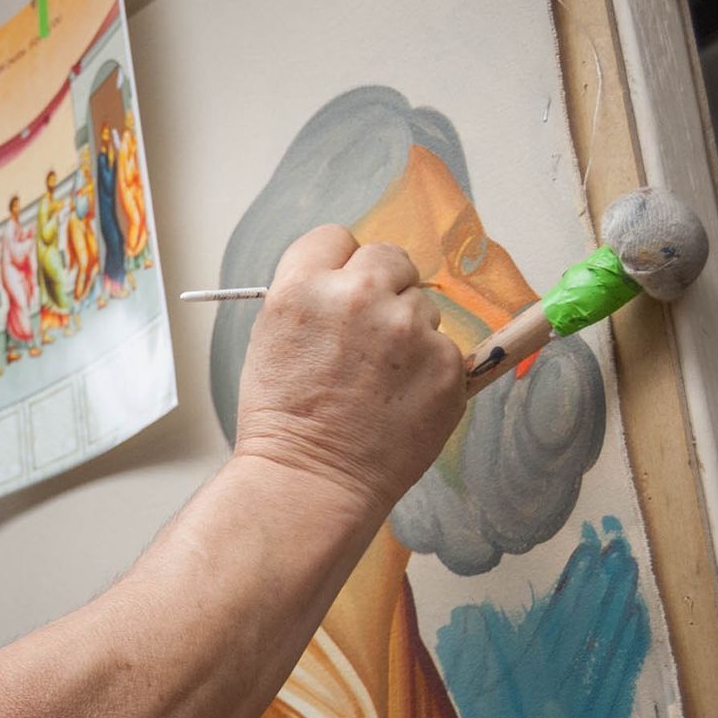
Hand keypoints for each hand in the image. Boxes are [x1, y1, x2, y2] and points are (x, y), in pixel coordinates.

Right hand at [231, 225, 462, 514]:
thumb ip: (313, 297)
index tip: (339, 290)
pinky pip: (443, 348)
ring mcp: (408, 330)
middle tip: (367, 333)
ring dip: (406, 331)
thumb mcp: (271, 338)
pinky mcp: (447, 365)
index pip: (335, 238)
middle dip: (381, 287)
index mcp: (304, 287)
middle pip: (387, 258)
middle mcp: (358, 297)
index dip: (337, 266)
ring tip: (378, 378)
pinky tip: (398, 399)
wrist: (311, 479)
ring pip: (421, 305)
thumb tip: (352, 281)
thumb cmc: (283, 418)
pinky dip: (428, 371)